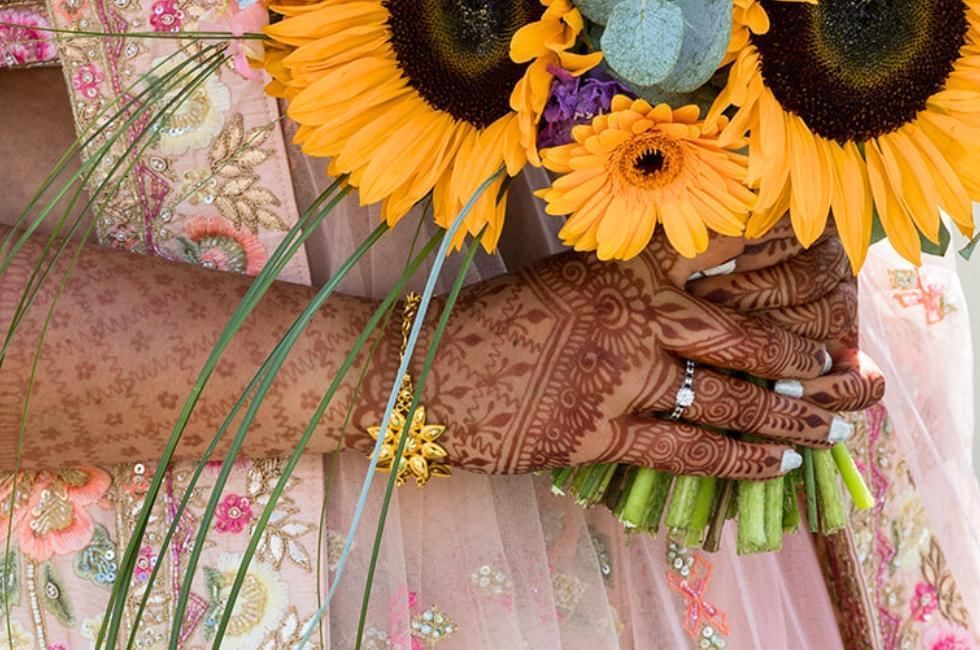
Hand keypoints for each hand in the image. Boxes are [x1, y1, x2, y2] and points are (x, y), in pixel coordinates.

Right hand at [354, 226, 882, 479]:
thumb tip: (681, 298)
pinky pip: (682, 449)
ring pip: (721, 395)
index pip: (713, 253)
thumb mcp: (557, 283)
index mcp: (614, 268)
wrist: (417, 373)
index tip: (822, 265)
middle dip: (798, 351)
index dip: (775, 257)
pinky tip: (775, 462)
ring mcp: (613, 375)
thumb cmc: (485, 324)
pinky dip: (735, 457)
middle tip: (840, 365)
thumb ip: (620, 285)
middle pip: (736, 332)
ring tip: (824, 423)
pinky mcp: (594, 433)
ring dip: (783, 411)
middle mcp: (625, 315)